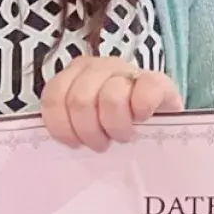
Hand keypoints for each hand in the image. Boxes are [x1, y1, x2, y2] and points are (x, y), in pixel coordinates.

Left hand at [40, 56, 182, 152]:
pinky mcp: (156, 80)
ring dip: (116, 127)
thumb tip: (56, 146)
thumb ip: (68, 124)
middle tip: (102, 144)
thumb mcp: (87, 123)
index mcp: (74, 75)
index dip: (62, 127)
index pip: (53, 98)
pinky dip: (140, 112)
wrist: (160, 120)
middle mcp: (98, 67)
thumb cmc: (116, 124)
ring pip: (110, 99)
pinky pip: (143, 94)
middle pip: (79, 101)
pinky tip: (142, 119)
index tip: (76, 144)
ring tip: (122, 136)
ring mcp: (126, 70)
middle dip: (89, 131)